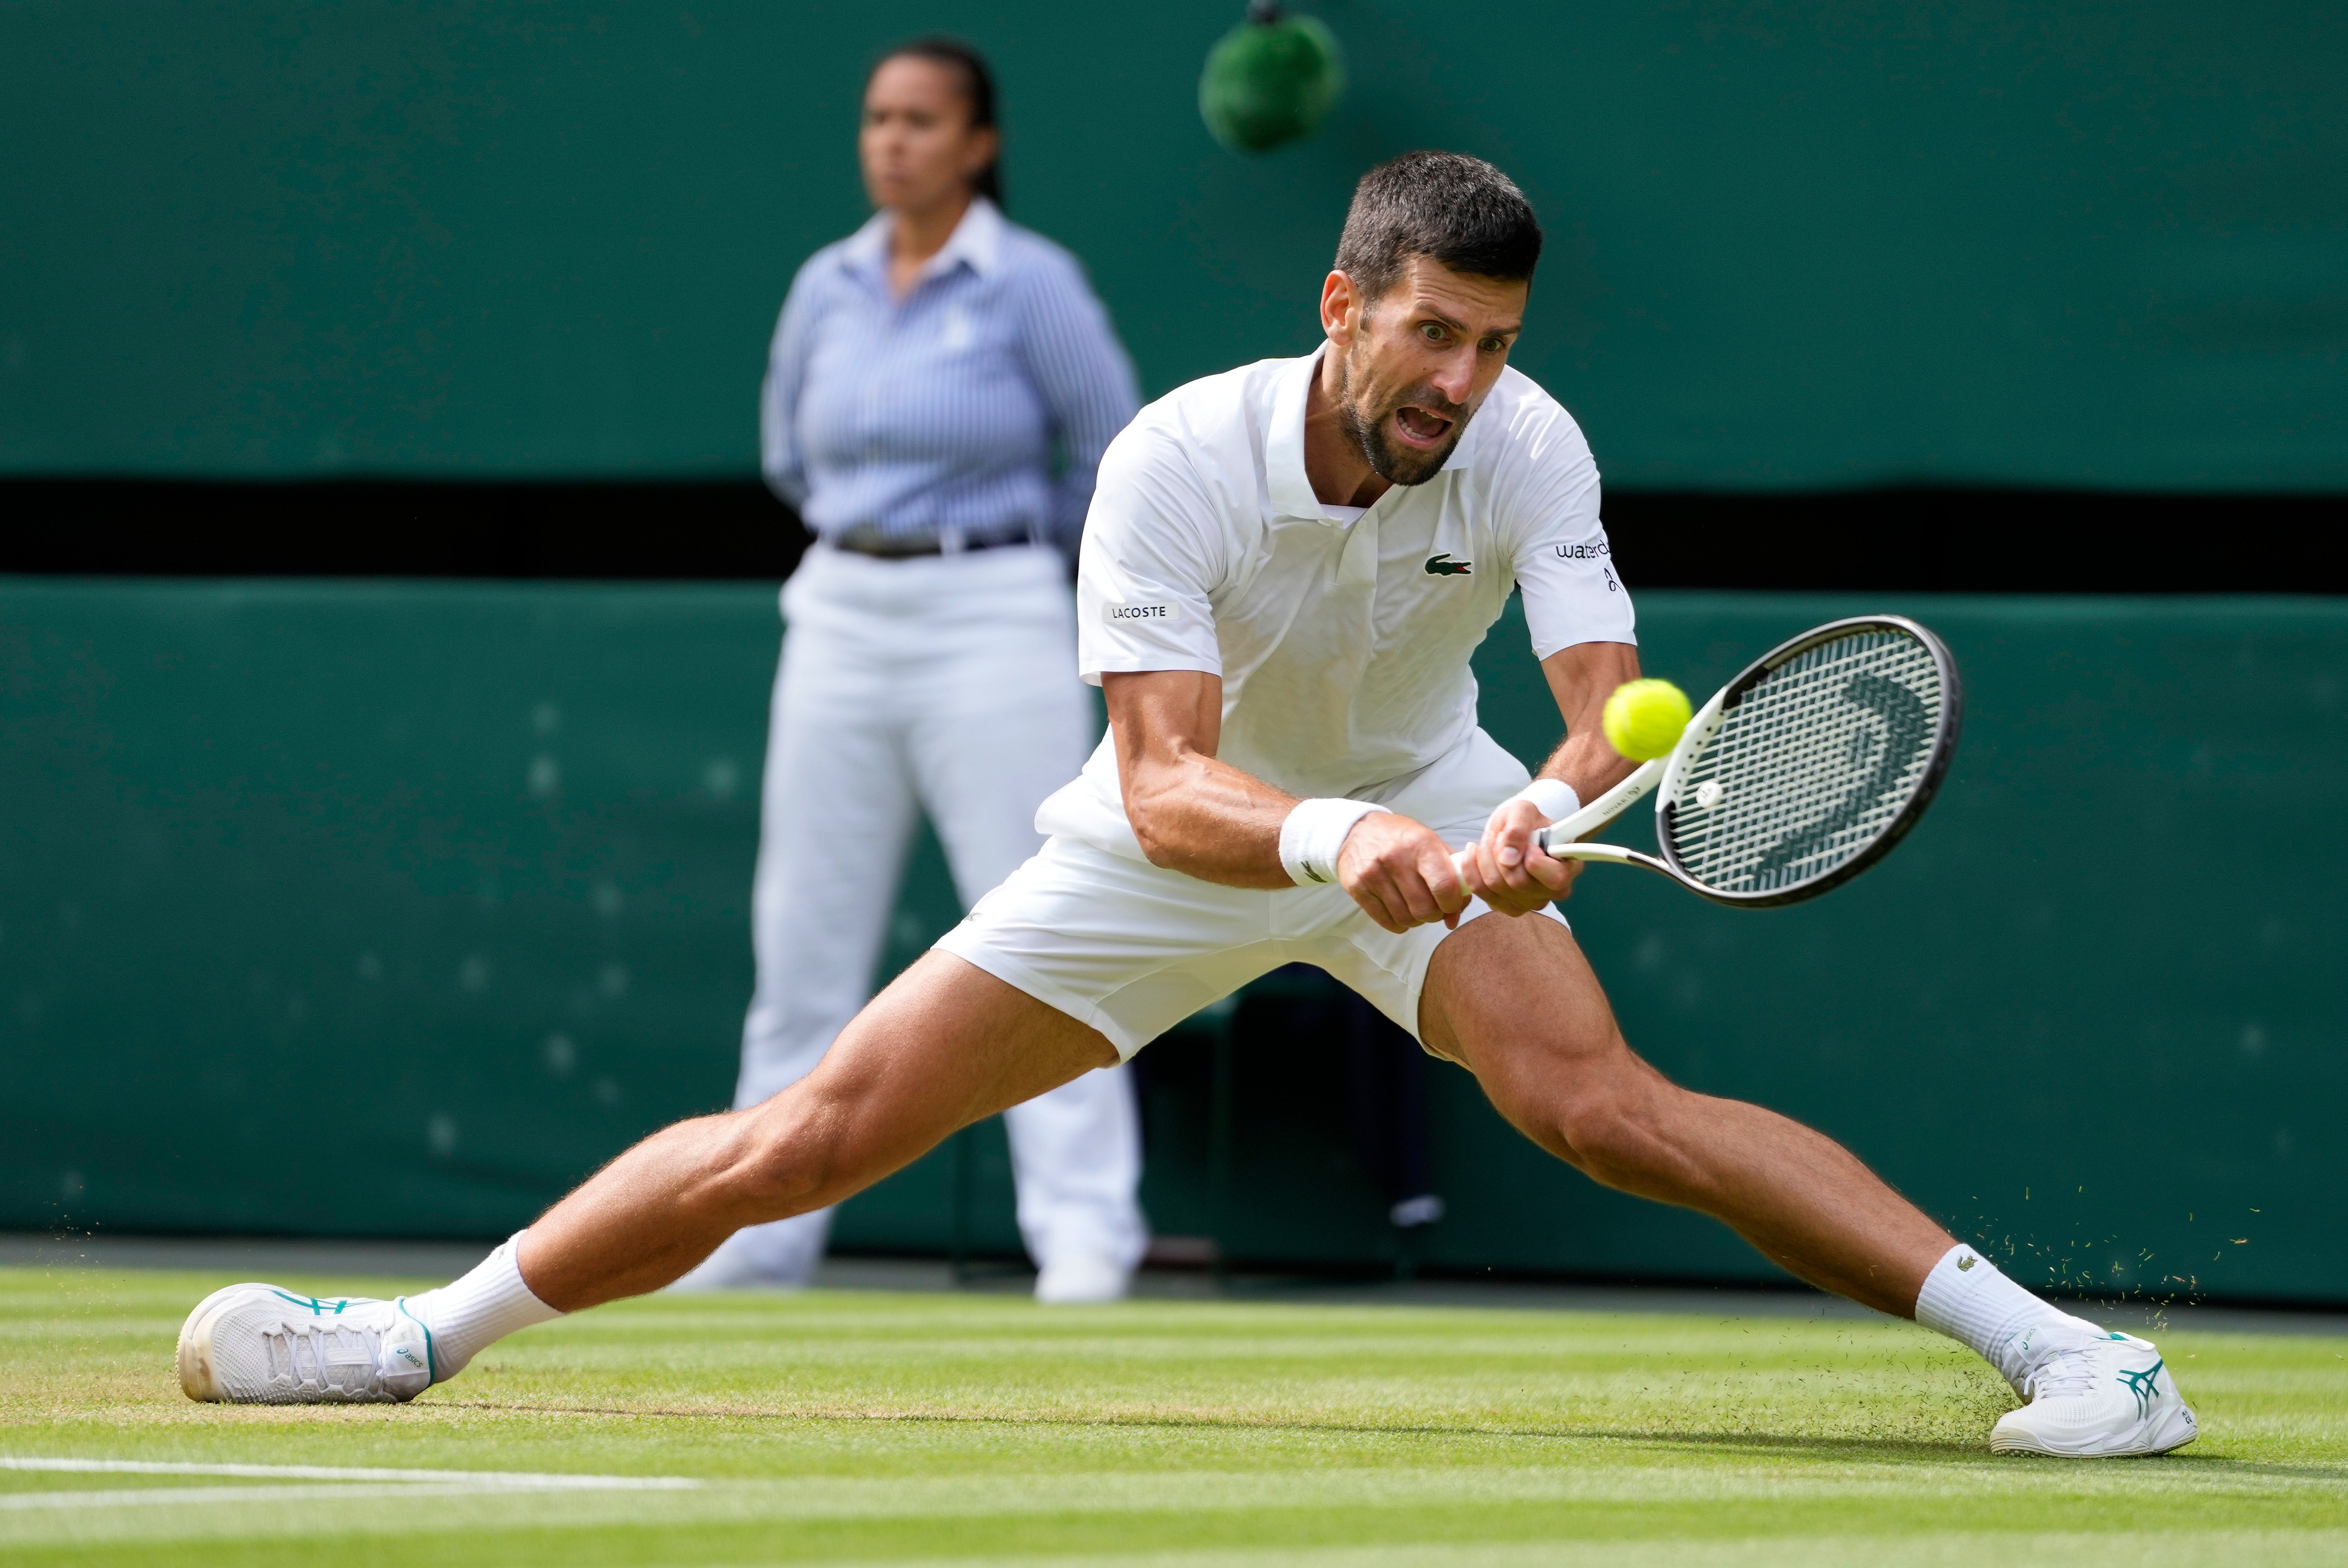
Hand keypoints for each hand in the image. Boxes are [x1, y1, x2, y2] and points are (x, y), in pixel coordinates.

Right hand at [1335, 812, 1470, 933]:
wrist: (1357, 830)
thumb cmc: (1402, 839)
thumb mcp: (1431, 844)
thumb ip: (1451, 877)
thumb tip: (1454, 918)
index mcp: (1421, 844)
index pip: (1443, 885)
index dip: (1452, 904)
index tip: (1450, 904)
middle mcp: (1396, 858)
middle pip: (1424, 908)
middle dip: (1434, 915)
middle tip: (1433, 908)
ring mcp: (1373, 874)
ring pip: (1405, 918)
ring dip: (1416, 921)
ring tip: (1415, 908)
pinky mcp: (1357, 887)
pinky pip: (1385, 921)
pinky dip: (1398, 924)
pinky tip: (1400, 913)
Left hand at [1456, 798, 1581, 917]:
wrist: (1516, 831)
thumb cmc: (1527, 822)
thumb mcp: (1524, 811)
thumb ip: (1519, 827)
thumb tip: (1508, 858)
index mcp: (1568, 868)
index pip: (1555, 878)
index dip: (1534, 860)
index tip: (1528, 843)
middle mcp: (1552, 892)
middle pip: (1518, 882)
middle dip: (1501, 852)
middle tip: (1501, 834)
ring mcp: (1530, 903)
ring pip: (1496, 886)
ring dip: (1485, 857)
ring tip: (1490, 840)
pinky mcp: (1506, 906)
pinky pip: (1480, 891)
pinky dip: (1471, 868)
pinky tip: (1474, 852)